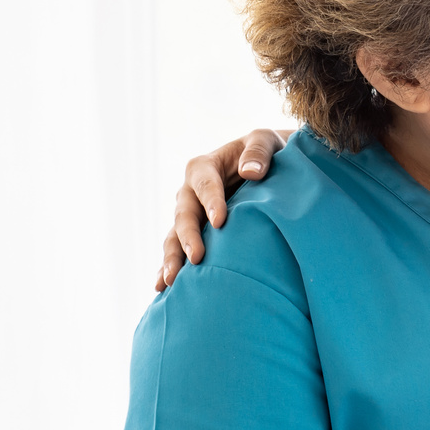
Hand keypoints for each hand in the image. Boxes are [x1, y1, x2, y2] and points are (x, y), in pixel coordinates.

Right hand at [155, 129, 290, 290]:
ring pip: (174, 236)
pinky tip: (164, 289)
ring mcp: (189, 215)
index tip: (221, 221)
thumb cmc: (265, 152)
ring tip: (170, 282)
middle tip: (196, 258)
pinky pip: (178, 251)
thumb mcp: (264, 141)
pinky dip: (169, 267)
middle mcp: (190, 192)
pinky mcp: (193, 233)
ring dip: (172, 258)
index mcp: (204, 167)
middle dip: (187, 237)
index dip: (211, 201)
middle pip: (184, 214)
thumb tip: (251, 172)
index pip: (204, 184)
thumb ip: (258, 152)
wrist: (266, 168)